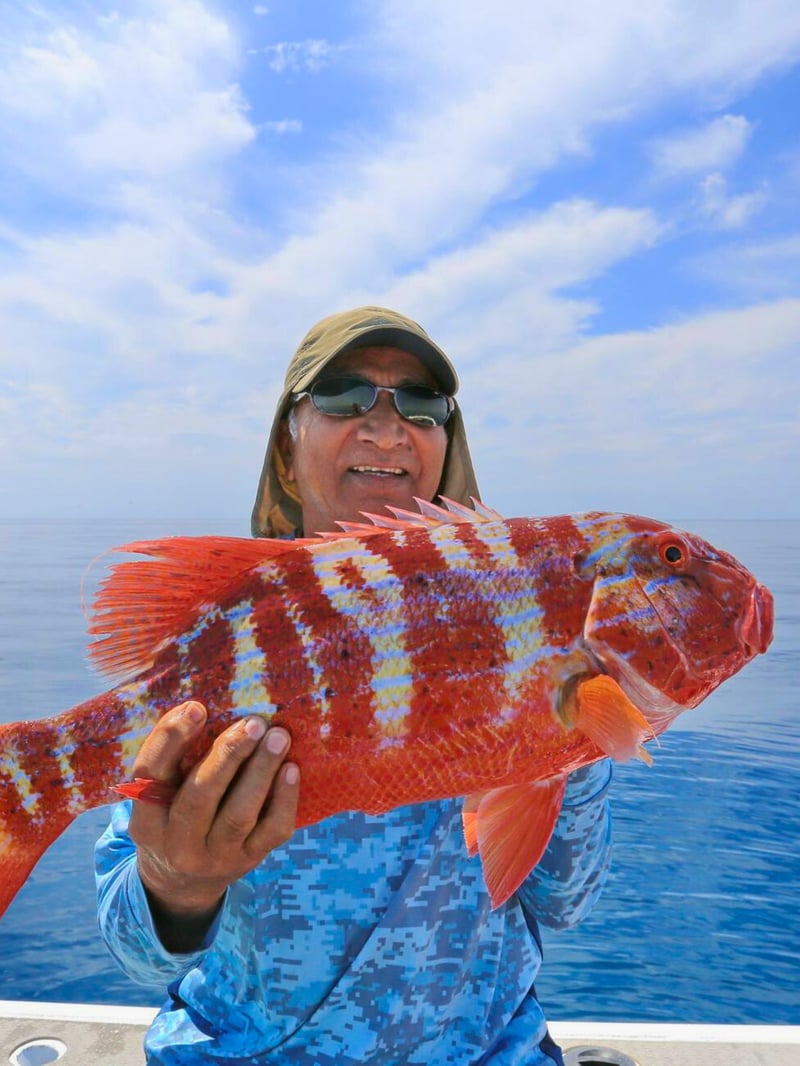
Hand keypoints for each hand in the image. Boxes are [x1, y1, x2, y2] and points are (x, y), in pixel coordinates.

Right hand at [129, 701, 298, 948]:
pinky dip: (284, 799)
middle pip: (199, 797)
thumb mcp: (157, 800)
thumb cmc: (172, 820)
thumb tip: (202, 707)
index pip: (150, 776)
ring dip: (260, 771)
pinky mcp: (250, 860)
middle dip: (228, 755)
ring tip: (278, 736)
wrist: (182, 885)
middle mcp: (178, 843)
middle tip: (253, 722)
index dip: (171, 739)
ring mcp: (216, 856)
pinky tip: (292, 769)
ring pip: (238, 814)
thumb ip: (173, 763)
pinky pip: (272, 831)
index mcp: (147, 820)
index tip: (197, 707)